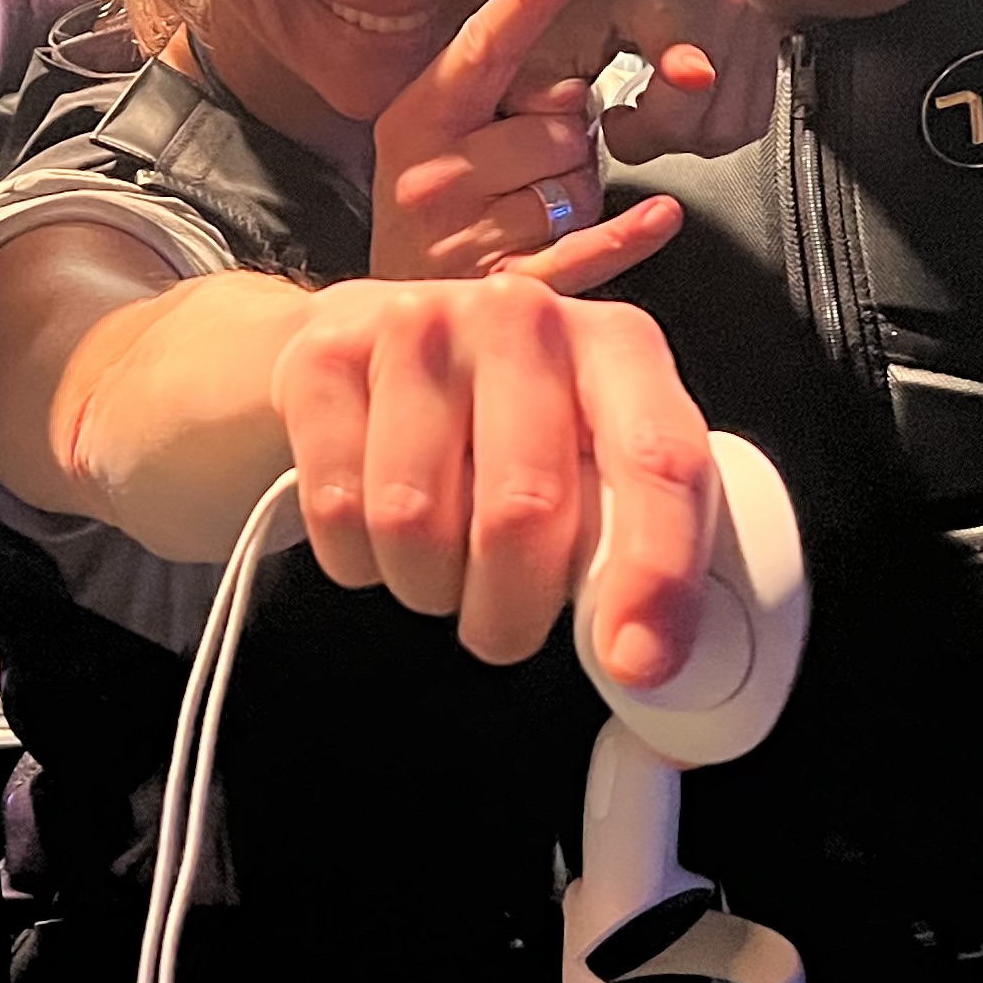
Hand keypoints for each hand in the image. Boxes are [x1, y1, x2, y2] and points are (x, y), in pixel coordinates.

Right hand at [269, 271, 716, 677]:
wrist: (371, 348)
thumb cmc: (505, 427)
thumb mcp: (591, 464)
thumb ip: (630, 540)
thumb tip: (640, 655)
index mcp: (618, 346)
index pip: (659, 459)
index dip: (655, 573)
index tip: (635, 664)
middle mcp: (520, 318)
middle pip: (523, 510)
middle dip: (511, 609)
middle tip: (503, 623)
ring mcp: (415, 327)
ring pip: (414, 524)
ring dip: (428, 584)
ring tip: (439, 558)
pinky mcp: (322, 356)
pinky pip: (337, 511)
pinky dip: (359, 557)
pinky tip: (376, 524)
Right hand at [374, 0, 686, 287]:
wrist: (388, 320)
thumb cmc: (427, 212)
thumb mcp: (430, 137)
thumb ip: (491, 93)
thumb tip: (571, 82)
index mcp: (416, 120)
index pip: (482, 50)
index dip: (529, 3)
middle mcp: (433, 176)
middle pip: (555, 128)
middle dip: (565, 142)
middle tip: (531, 164)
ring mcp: (466, 237)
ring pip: (576, 189)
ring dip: (576, 198)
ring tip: (531, 211)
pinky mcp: (505, 287)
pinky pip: (586, 249)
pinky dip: (629, 233)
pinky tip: (659, 216)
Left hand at [537, 0, 778, 161]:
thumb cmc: (579, 0)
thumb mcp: (548, 49)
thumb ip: (546, 97)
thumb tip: (567, 139)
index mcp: (663, 0)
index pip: (686, 64)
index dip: (672, 97)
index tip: (663, 90)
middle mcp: (721, 8)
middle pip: (709, 123)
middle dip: (656, 139)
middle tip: (622, 116)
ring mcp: (751, 24)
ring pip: (734, 129)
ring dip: (686, 136)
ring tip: (649, 104)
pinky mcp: (767, 41)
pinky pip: (752, 117)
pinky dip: (712, 124)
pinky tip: (678, 101)